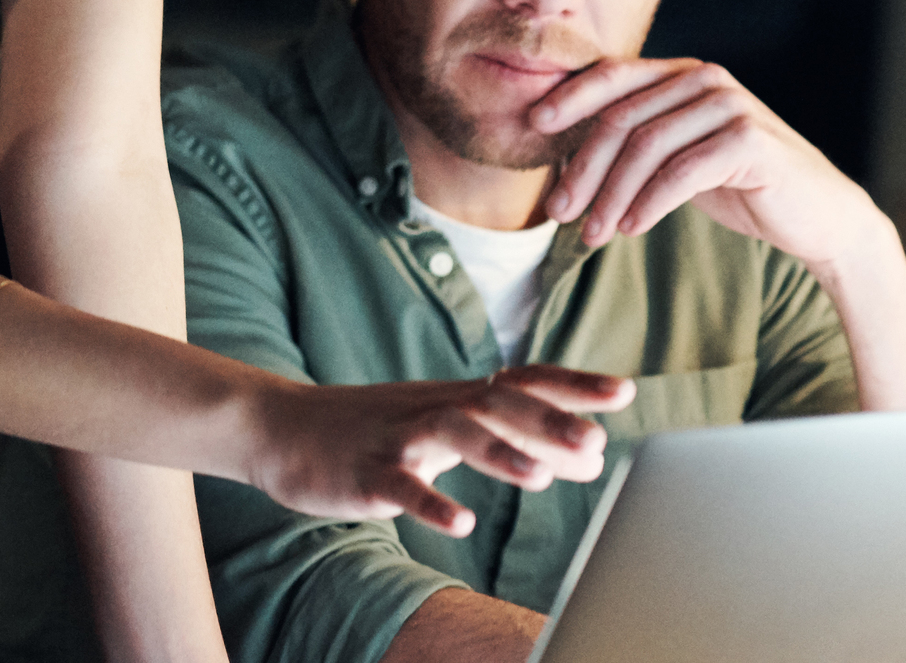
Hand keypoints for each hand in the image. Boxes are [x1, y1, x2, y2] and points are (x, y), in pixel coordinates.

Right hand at [242, 365, 631, 536]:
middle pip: (495, 404)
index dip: (572, 385)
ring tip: (540, 477)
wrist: (281, 427)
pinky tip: (461, 524)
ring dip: (498, 454)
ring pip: (452, 435)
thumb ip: (517, 439)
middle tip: (594, 441)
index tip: (624, 390)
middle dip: (547, 421)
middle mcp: (433, 408)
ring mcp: (398, 438)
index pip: (524, 381)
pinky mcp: (365, 472)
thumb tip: (594, 454)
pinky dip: (432, 503)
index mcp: (458, 397)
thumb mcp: (448, 429)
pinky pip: (401, 486)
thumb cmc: (377, 430)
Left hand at [532, 58, 893, 266]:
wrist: (816, 216)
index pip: (612, 76)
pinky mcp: (750, 140)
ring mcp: (730, 105)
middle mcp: (705, 79)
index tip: (532, 128)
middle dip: (582, 169)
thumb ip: (634, 145)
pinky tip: (631, 229)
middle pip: (621, 118)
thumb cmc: (740, 186)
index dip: (569, 99)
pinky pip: (682, 171)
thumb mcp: (677, 160)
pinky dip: (650, 202)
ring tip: (592, 235)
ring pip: (646, 147)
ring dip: (611, 196)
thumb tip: (562, 162)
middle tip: (558, 213)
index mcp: (682, 74)